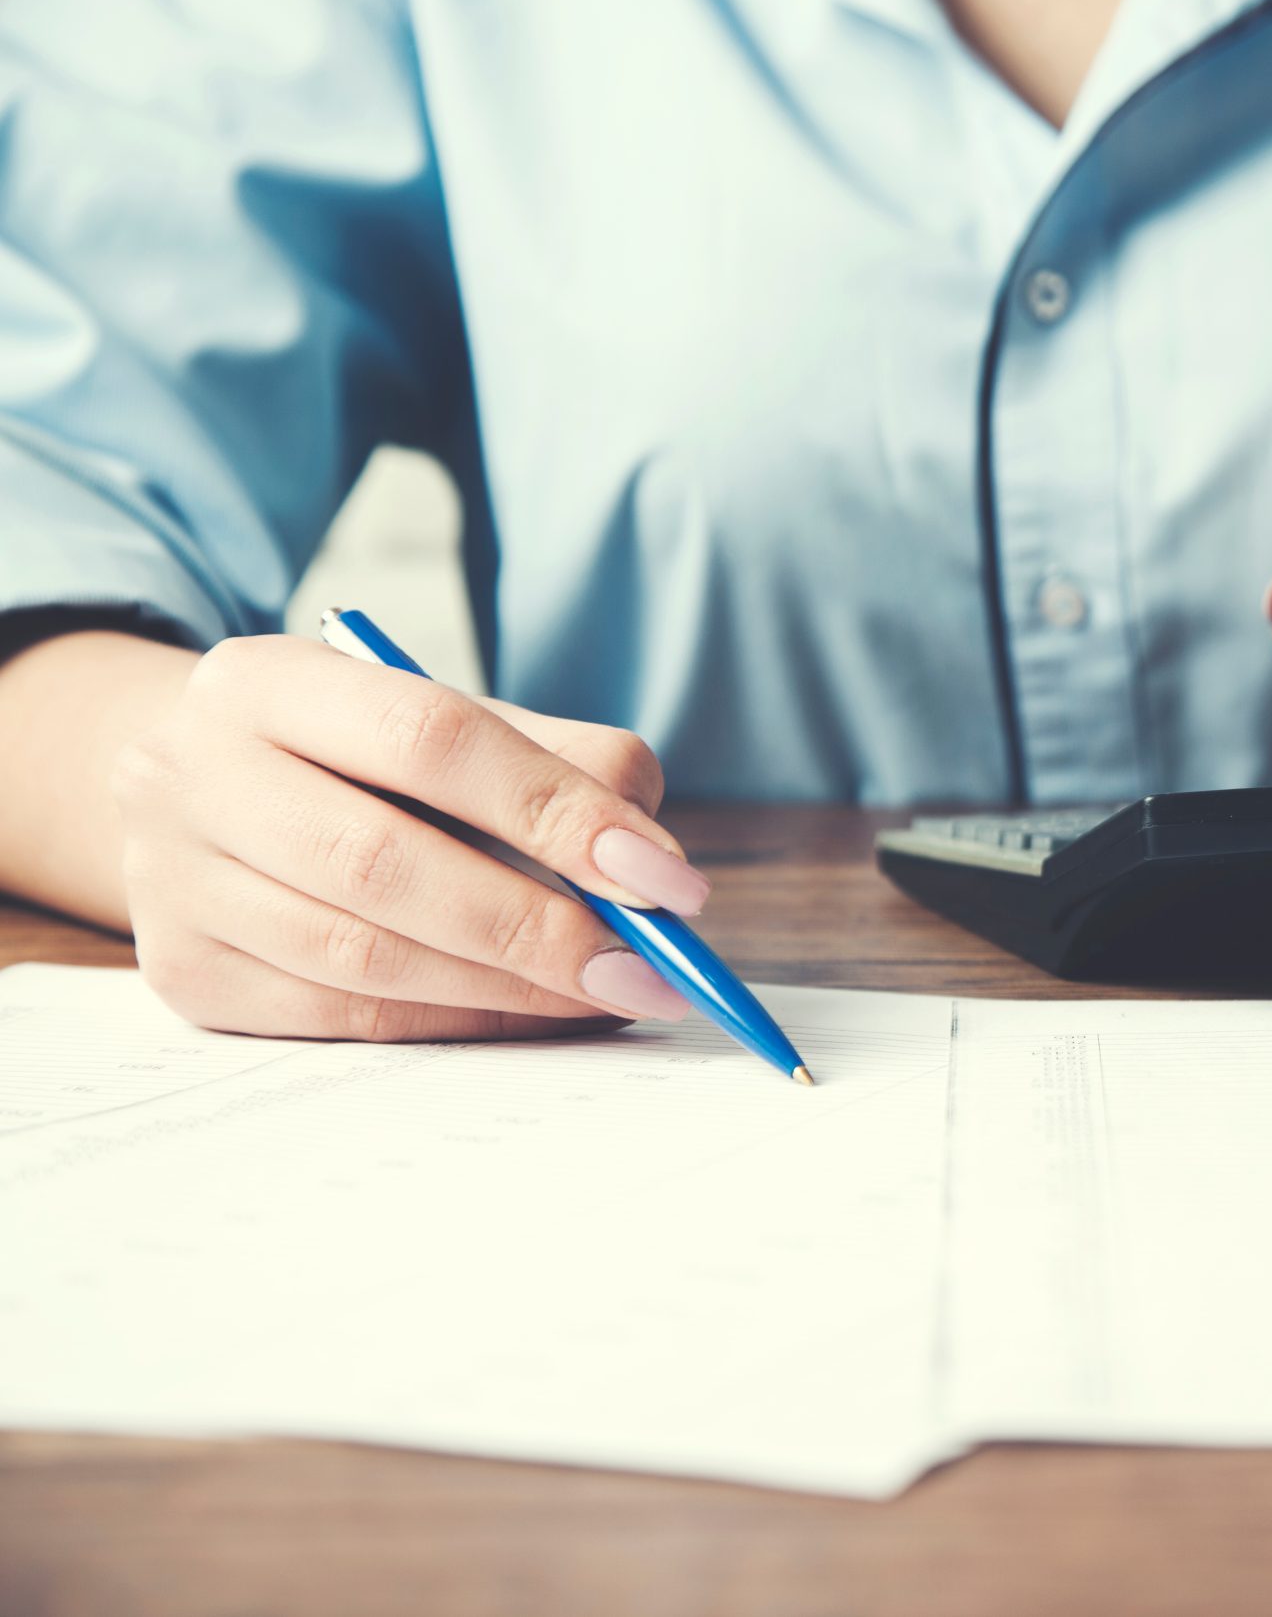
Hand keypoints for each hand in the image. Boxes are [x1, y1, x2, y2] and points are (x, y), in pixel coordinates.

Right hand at [111, 635, 709, 1041]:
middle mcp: (192, 772)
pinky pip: (340, 1018)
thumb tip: (654, 869)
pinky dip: (456, 1023)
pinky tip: (533, 1014)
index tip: (667, 881)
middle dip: (537, 927)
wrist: (202, 789)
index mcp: (268, 679)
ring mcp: (173, 880)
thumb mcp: (457, 719)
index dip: (559, 812)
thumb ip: (566, 766)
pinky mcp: (184, 972)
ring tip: (609, 994)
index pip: (431, 738)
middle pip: (384, 862)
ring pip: (361, 955)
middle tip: (647, 968)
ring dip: (507, 988)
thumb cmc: (363, 755)